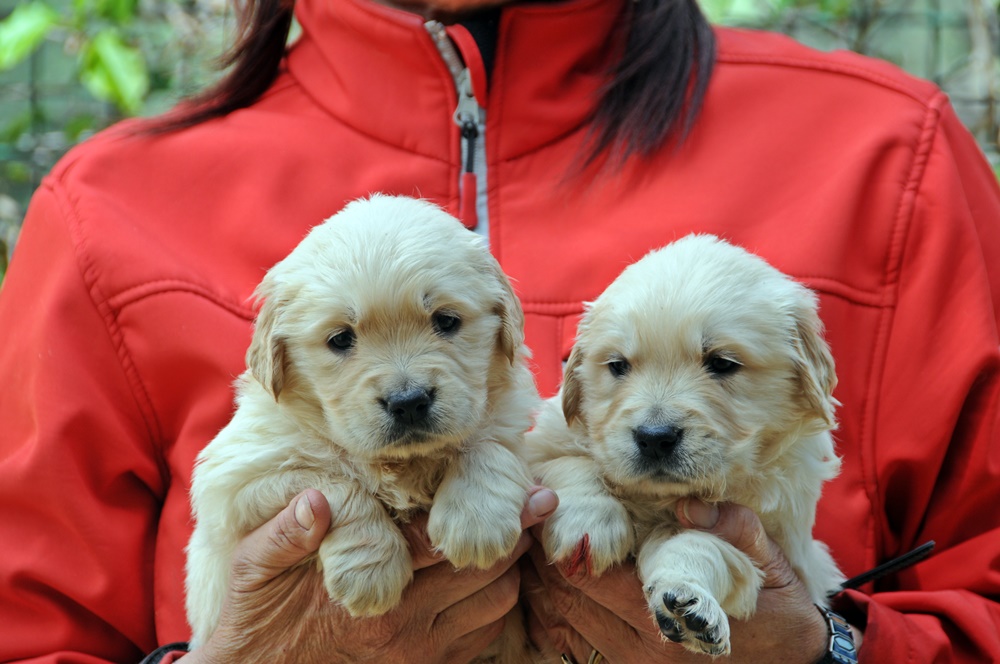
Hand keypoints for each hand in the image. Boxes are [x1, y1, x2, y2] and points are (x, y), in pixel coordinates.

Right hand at [186, 485, 557, 663]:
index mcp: (371, 590)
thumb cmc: (260, 621)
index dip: (492, 514)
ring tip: (517, 536)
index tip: (534, 492)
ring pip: (496, 606)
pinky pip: (485, 638)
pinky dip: (498, 607)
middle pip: (486, 573)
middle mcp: (405, 625)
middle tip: (539, 504)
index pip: (443, 543)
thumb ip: (285, 533)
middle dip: (515, 537)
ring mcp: (421, 654)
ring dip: (510, 572)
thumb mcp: (256, 569)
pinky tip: (492, 579)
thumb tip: (316, 500)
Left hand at [524, 499, 852, 663]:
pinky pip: (572, 645)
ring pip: (560, 623)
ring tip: (532, 543)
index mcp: (667, 620)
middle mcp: (639, 652)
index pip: (589, 577)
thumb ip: (734, 528)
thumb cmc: (779, 613)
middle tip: (532, 516)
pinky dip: (554, 614)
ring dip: (543, 583)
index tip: (549, 503)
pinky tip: (549, 584)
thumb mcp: (769, 565)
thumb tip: (688, 503)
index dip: (562, 538)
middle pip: (565, 598)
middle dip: (544, 556)